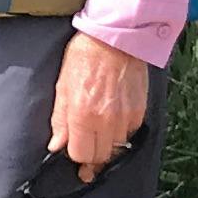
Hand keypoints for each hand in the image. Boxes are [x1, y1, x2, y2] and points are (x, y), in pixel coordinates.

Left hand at [51, 33, 151, 174]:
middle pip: (101, 157)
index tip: (73, 154)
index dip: (75, 157)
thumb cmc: (84, 58)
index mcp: (83, 115)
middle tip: (86, 151)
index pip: (81, 154)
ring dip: (107, 147)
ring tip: (98, 134)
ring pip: (117, 148)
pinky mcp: (140, 112)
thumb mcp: (62, 87)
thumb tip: (56, 145)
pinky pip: (130, 134)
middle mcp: (106, 121)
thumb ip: (59, 120)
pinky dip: (121, 134)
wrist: (115, 39)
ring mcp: (126, 117)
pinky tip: (112, 122)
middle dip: (92, 158)